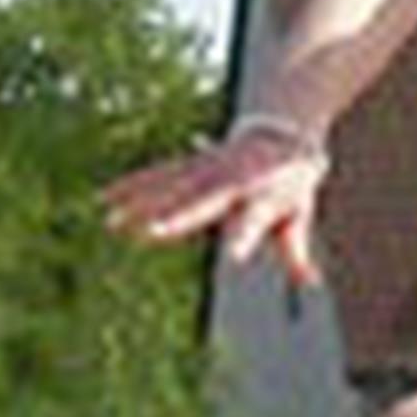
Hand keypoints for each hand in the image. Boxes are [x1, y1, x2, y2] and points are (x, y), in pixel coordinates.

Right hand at [101, 124, 326, 287]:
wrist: (280, 132)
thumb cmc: (291, 181)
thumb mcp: (299, 216)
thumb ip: (296, 251)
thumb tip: (311, 283)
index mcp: (260, 196)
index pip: (253, 219)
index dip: (245, 236)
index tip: (236, 256)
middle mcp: (229, 180)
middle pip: (200, 200)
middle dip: (176, 214)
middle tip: (151, 231)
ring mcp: (206, 169)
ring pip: (170, 186)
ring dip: (141, 202)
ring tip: (113, 220)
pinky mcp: (190, 164)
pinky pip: (157, 174)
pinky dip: (131, 184)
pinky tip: (105, 197)